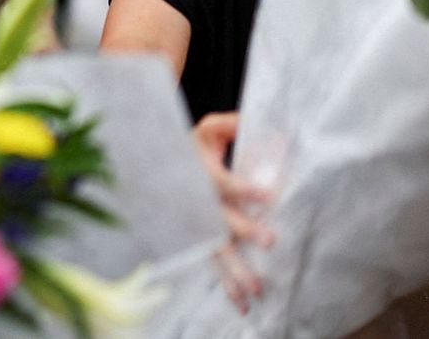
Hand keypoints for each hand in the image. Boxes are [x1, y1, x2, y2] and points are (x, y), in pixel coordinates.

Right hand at [194, 111, 273, 312]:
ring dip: (235, 271)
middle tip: (270, 241)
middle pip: (220, 221)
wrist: (157, 164)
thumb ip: (229, 125)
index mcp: (199, 175)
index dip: (245, 189)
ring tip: (257, 289)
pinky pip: (211, 265)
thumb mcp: (207, 129)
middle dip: (244, 231)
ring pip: (215, 250)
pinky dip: (224, 285)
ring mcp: (196, 226)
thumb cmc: (190, 146)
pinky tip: (240, 303)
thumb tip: (257, 126)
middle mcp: (197, 204)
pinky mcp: (198, 240)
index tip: (270, 195)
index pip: (224, 184)